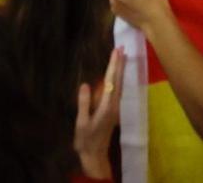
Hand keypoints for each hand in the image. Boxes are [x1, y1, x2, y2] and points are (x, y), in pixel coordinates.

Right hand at [74, 48, 124, 180]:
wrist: (95, 154)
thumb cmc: (86, 139)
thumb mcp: (82, 122)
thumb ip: (84, 103)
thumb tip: (85, 85)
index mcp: (106, 106)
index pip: (111, 82)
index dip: (113, 66)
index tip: (116, 52)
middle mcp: (114, 105)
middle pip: (118, 81)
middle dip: (120, 64)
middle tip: (121, 48)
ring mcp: (115, 108)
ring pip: (119, 85)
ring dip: (120, 70)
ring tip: (121, 56)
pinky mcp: (113, 111)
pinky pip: (117, 91)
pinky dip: (117, 80)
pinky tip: (116, 75)